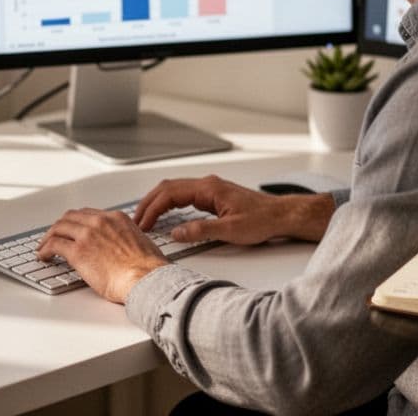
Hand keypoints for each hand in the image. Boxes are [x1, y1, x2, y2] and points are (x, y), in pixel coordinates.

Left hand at [35, 208, 168, 303]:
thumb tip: (120, 248)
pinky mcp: (78, 251)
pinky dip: (45, 249)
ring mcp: (87, 235)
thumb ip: (125, 239)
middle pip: (70, 217)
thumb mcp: (140, 242)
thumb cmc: (148, 269)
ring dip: (48, 237)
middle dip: (59, 226)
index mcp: (116, 218)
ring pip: (59, 228)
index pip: (88, 214)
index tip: (70, 229)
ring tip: (43, 247)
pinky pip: (54, 245)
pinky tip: (43, 256)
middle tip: (53, 236)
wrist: (146, 278)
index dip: (75, 222)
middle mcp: (100, 222)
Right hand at [134, 174, 335, 244]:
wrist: (281, 215)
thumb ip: (201, 231)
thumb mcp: (230, 231)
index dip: (152, 209)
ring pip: (175, 190)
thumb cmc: (262, 220)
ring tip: (145, 219)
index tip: (142, 223)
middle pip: (168, 188)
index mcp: (208, 188)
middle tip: (135, 221)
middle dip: (149, 203)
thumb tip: (176, 233)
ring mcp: (210, 188)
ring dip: (158, 202)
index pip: (170, 194)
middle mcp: (207, 184)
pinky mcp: (213, 196)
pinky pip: (184, 195)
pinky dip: (169, 204)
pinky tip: (165, 214)